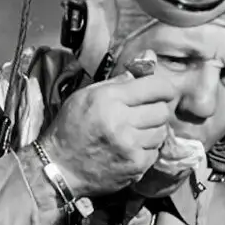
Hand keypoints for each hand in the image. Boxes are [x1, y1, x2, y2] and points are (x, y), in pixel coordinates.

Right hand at [38, 52, 176, 197]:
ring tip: (135, 132)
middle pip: (162, 110)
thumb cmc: (72, 128)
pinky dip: (146, 150)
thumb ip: (122, 78)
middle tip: (145, 114)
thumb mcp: (89, 95)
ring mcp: (129, 145)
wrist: (60, 168)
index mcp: (109, 99)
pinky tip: (131, 148)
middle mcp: (121, 121)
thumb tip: (150, 56)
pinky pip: (155, 152)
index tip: (162, 92)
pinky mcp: (135, 166)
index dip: (164, 88)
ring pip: (161, 132)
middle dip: (157, 110)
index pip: (155, 87)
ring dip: (152, 131)